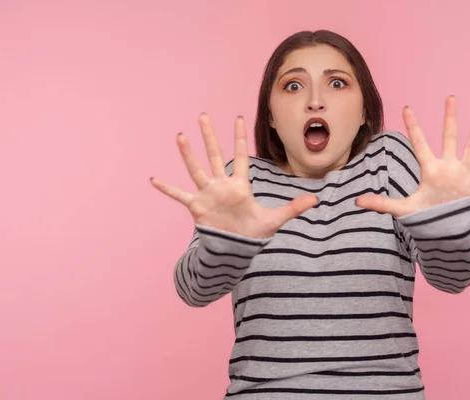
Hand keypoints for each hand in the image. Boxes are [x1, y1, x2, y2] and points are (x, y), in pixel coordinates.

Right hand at [150, 114, 317, 237]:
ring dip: (188, 154)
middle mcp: (222, 185)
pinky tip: (154, 179)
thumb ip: (293, 208)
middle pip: (215, 155)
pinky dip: (167, 188)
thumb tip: (316, 200)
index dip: (240, 138)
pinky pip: (179, 195)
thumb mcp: (275, 220)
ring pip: (196, 169)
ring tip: (180, 136)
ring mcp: (208, 194)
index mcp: (240, 185)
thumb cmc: (253, 233)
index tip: (238, 117)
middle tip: (203, 115)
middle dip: (210, 136)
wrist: (235, 250)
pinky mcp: (197, 207)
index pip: (242, 156)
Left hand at [356, 95, 469, 216]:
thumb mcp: (402, 210)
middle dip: (450, 118)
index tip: (407, 107)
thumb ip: (381, 203)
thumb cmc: (425, 217)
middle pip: (449, 138)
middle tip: (450, 97)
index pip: (419, 144)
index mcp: (430, 169)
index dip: (414, 127)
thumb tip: (357, 201)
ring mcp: (464, 174)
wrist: (444, 230)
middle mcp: (448, 167)